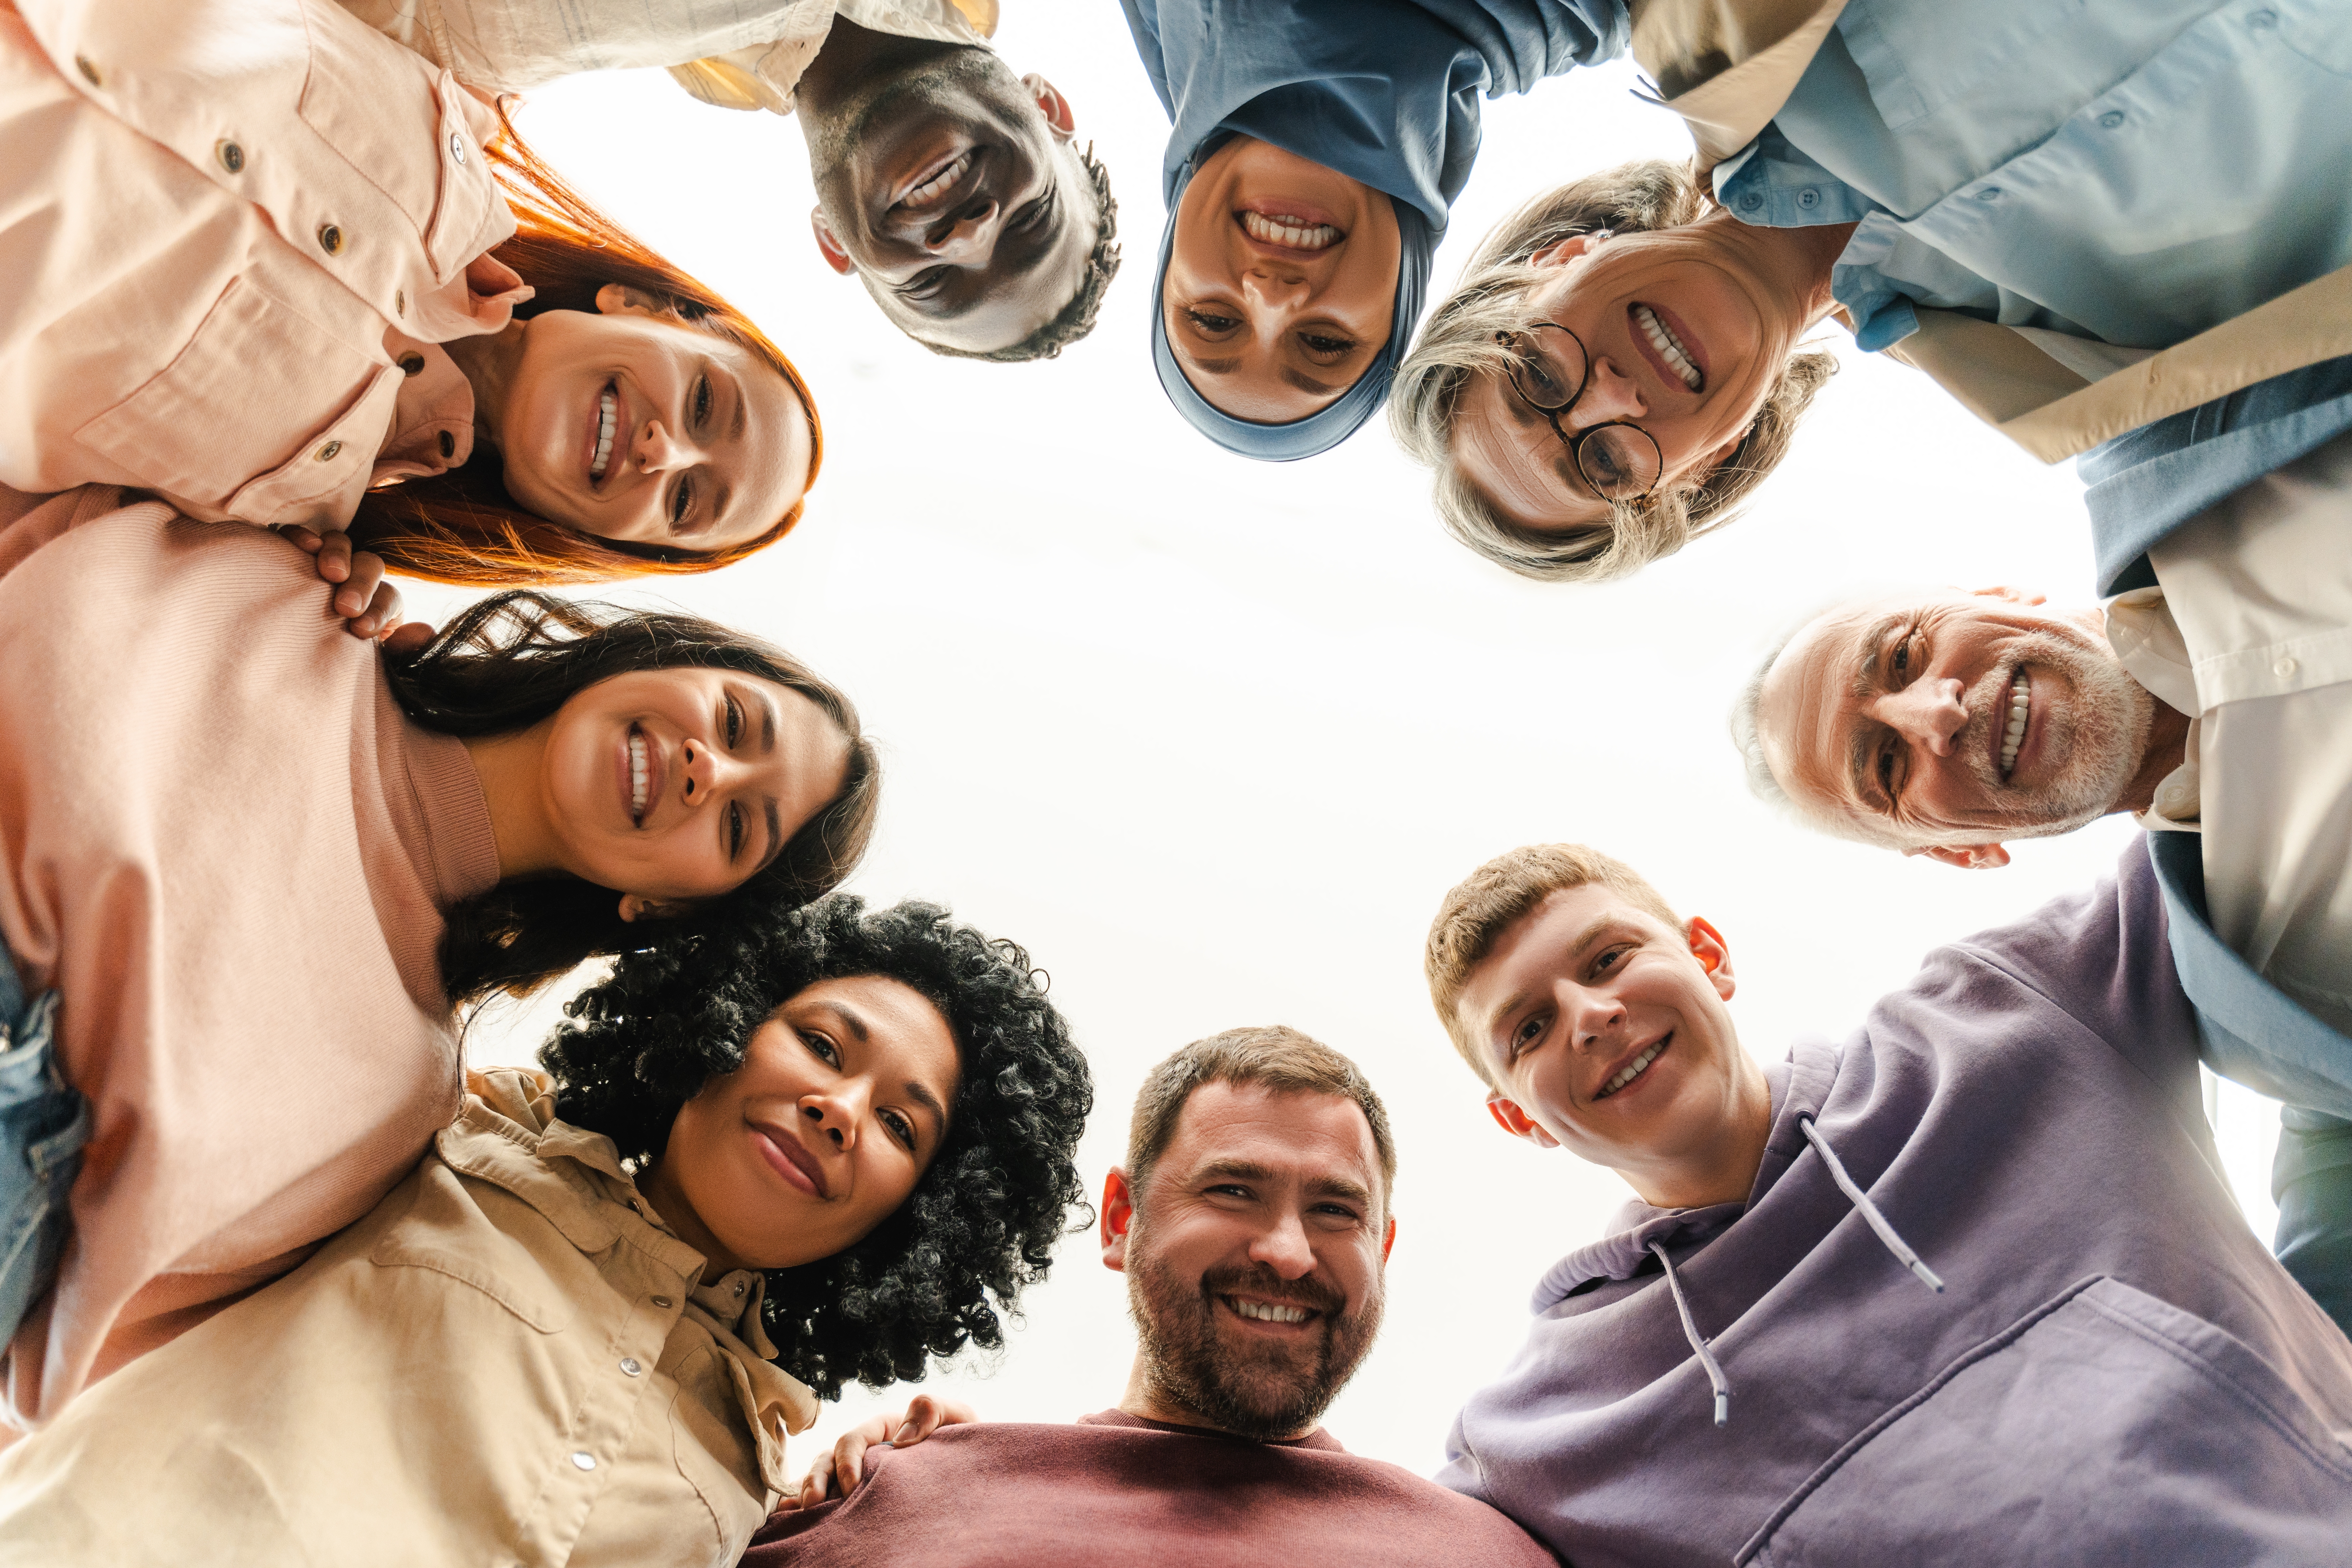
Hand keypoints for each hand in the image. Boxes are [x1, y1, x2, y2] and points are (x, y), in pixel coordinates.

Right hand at [281, 526, 426, 644]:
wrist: (299, 655)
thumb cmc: (339, 658)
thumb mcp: (371, 660)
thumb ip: (399, 649)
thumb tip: (425, 632)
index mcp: (380, 601)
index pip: (388, 596)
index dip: (378, 610)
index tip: (361, 630)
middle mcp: (356, 575)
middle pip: (369, 565)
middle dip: (361, 584)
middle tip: (347, 607)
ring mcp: (325, 560)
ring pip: (339, 543)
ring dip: (338, 554)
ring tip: (330, 574)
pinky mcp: (293, 553)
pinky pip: (298, 535)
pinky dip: (302, 536)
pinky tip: (304, 546)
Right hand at [784, 1395, 976, 1509]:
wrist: (977, 1470)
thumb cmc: (964, 1440)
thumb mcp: (958, 1417)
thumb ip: (932, 1410)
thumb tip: (900, 1440)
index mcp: (886, 1429)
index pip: (856, 1438)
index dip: (847, 1459)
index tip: (852, 1487)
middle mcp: (867, 1451)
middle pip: (829, 1459)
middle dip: (817, 1480)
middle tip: (814, 1506)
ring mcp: (859, 1475)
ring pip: (821, 1478)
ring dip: (807, 1493)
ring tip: (802, 1516)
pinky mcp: (857, 1499)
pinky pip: (825, 1499)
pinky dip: (802, 1508)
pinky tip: (789, 1523)